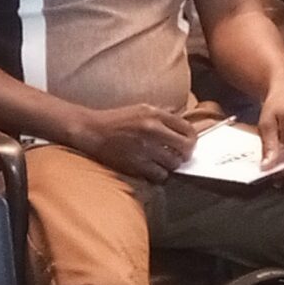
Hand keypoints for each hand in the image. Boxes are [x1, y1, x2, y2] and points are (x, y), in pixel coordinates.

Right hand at [73, 104, 197, 182]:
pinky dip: (159, 175)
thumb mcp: (140, 108)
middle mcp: (152, 129)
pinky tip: (153, 169)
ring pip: (174, 164)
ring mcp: (144, 148)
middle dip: (185, 153)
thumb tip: (181, 120)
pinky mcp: (136, 164)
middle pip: (185, 147)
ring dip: (171, 165)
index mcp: (154, 114)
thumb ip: (162, 114)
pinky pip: (159, 175)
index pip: (187, 128)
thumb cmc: (115, 120)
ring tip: (163, 162)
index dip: (191, 138)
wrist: (92, 131)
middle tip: (180, 155)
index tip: (189, 143)